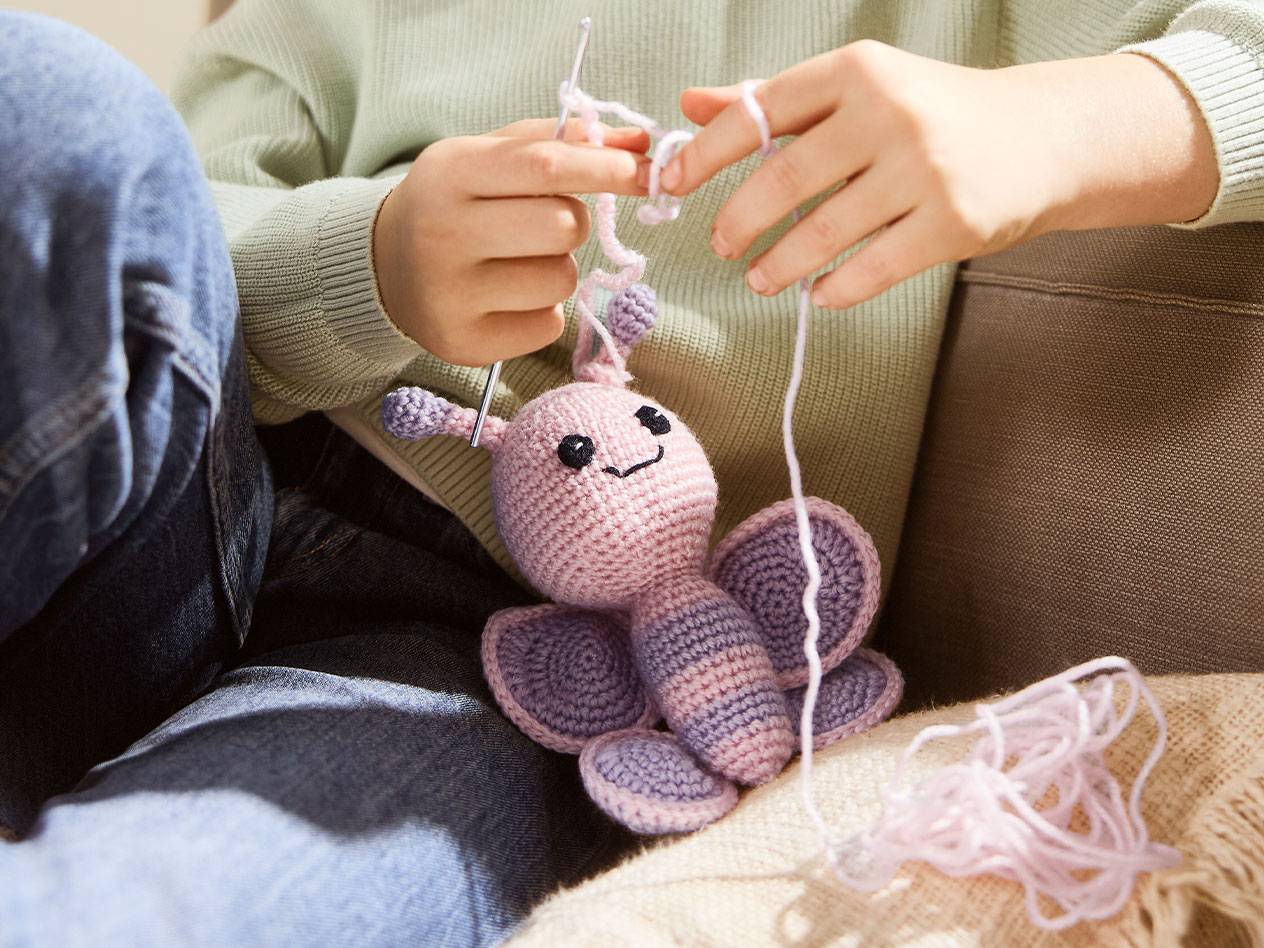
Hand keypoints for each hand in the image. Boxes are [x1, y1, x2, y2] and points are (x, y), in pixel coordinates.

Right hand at [373, 119, 649, 364]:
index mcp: (450, 173)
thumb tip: (639, 143)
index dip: (606, 168)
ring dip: (557, 269)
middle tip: (548, 223)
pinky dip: (542, 311)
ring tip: (517, 262)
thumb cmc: (456, 203)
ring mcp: (451, 294)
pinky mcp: (464, 342)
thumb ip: (560, 143)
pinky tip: (506, 298)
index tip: (646, 170)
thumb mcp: (490, 157)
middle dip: (575, 222)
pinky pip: (547, 325)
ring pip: (560, 280)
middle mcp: (444, 233)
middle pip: (561, 227)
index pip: (546, 166)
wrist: (385, 267)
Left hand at [663, 41, 1216, 308]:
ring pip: (822, 232)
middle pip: (782, 178)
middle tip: (721, 246)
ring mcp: (923, 169)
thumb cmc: (933, 114)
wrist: (1041, 137)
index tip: (670, 184)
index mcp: (856, 71)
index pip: (759, 112)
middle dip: (738, 222)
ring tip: (759, 280)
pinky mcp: (952, 222)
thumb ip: (775, 99)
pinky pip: (870, 270)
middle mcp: (888, 113)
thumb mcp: (858, 88)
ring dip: (778, 266)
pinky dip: (834, 291)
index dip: (704, 153)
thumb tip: (692, 103)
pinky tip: (817, 295)